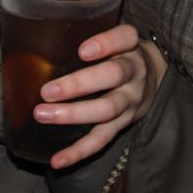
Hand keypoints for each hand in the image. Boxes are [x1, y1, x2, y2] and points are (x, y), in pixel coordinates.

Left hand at [34, 24, 165, 170]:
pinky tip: (57, 160)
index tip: (82, 50)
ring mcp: (130, 100)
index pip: (125, 38)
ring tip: (44, 115)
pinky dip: (79, 152)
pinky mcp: (123, 124)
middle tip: (47, 91)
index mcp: (130, 46)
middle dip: (79, 84)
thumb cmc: (119, 52)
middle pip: (113, 76)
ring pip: (107, 109)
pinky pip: (102, 139)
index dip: (106, 44)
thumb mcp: (113, 38)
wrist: (153, 77)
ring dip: (74, 114)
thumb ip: (86, 32)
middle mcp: (134, 72)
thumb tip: (38, 34)